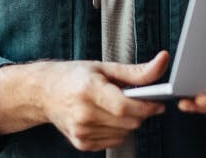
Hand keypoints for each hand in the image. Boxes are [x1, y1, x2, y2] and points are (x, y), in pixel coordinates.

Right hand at [37, 51, 168, 151]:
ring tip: (116, 106)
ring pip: (124, 133)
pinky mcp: (81, 143)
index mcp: (88, 90)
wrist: (43, 93)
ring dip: (128, 122)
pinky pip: (114, 141)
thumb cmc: (73, 77)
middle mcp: (83, 114)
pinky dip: (117, 130)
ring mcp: (81, 132)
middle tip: (137, 100)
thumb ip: (136, 71)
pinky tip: (106, 117)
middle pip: (128, 122)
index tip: (157, 102)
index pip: (125, 107)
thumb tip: (162, 62)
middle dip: (140, 113)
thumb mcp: (103, 67)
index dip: (146, 107)